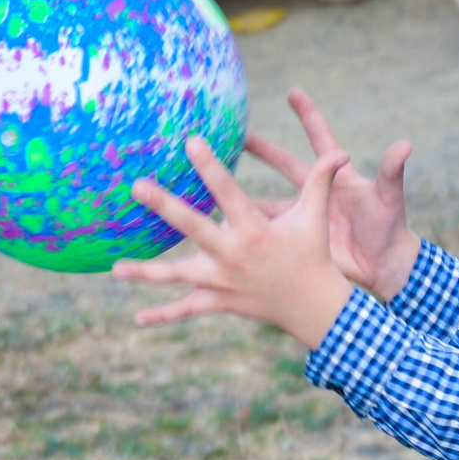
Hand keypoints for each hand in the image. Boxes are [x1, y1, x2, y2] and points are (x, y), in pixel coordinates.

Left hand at [111, 139, 354, 345]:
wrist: (314, 307)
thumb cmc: (312, 255)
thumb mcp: (316, 216)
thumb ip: (321, 180)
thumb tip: (342, 150)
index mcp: (255, 229)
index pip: (228, 191)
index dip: (210, 166)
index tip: (190, 141)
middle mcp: (234, 254)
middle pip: (193, 227)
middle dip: (164, 207)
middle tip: (137, 186)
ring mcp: (223, 281)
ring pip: (179, 276)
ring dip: (147, 273)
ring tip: (116, 269)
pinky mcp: (218, 301)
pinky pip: (187, 310)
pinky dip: (163, 315)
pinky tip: (137, 319)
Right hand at [241, 89, 419, 299]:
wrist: (384, 267)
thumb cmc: (390, 228)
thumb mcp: (389, 199)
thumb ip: (391, 172)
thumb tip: (405, 144)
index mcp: (338, 176)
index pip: (320, 138)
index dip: (307, 115)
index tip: (292, 92)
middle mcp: (317, 191)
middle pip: (284, 163)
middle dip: (261, 148)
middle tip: (235, 133)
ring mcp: (305, 215)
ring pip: (267, 199)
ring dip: (245, 192)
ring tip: (215, 179)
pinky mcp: (297, 238)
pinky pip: (268, 230)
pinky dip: (247, 227)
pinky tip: (222, 224)